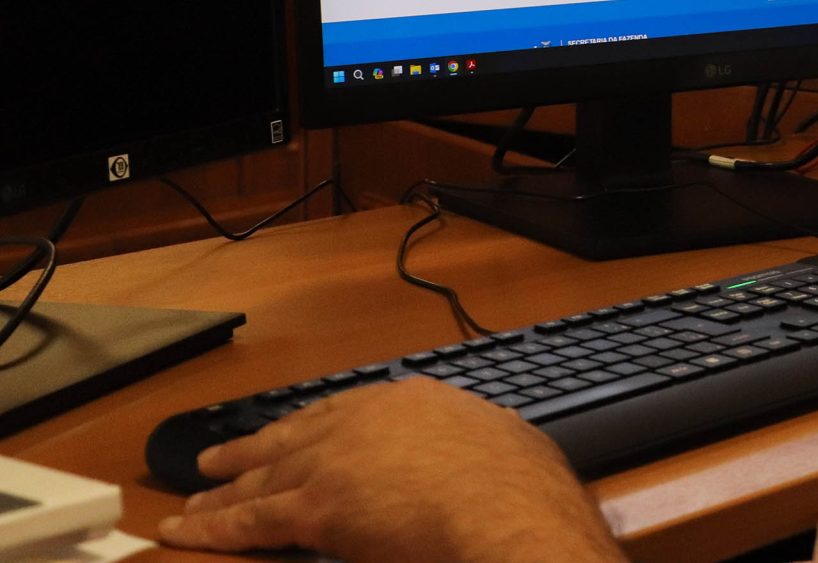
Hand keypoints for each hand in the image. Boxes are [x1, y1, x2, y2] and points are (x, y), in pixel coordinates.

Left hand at [158, 376, 624, 562]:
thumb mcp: (508, 441)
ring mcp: (334, 461)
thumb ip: (488, 436)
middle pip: (292, 437)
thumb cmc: (518, 483)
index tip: (287, 436)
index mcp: (409, 402)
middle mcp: (363, 420)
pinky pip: (249, 521)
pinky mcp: (315, 507)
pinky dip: (211, 527)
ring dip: (222, 491)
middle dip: (250, 451)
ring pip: (262, 478)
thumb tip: (500, 432)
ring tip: (193, 500)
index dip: (309, 427)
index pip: (342, 411)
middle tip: (216, 460)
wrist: (503, 507)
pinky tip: (183, 530)